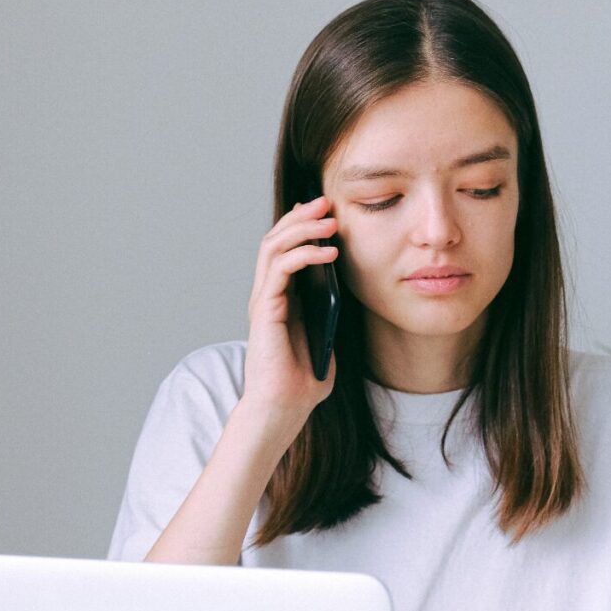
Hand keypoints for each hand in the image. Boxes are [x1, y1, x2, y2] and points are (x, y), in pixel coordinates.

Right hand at [243, 195, 339, 427]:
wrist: (284, 408)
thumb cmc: (304, 382)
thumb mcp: (327, 339)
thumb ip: (331, 317)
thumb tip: (346, 293)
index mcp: (282, 300)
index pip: (286, 251)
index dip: (303, 227)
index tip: (328, 212)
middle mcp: (268, 295)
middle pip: (276, 240)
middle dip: (301, 217)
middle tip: (327, 202)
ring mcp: (264, 300)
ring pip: (273, 247)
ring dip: (302, 228)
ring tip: (329, 219)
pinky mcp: (265, 310)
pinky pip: (281, 269)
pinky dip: (304, 254)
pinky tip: (328, 252)